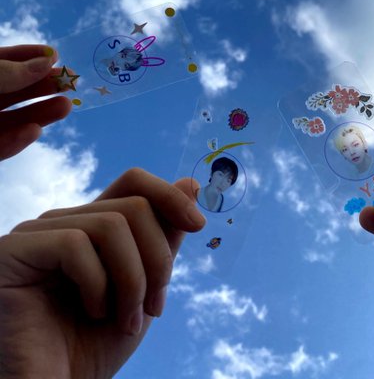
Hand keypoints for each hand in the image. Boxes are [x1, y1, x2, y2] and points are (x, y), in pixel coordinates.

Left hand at [0, 44, 71, 160]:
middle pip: (11, 91)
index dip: (26, 55)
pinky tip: (34, 131)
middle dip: (41, 86)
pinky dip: (16, 141)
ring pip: (10, 120)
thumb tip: (47, 61)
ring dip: (39, 114)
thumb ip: (8, 72)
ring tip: (66, 106)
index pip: (1, 62)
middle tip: (69, 81)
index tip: (54, 55)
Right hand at [0, 168, 205, 377]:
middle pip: (134, 205)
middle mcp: (62, 222)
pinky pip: (75, 244)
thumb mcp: (143, 289)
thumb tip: (190, 182)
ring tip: (127, 321)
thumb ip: (163, 238)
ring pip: (111, 224)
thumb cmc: (93, 348)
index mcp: (90, 226)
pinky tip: (92, 313)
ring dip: (133, 280)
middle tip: (153, 308)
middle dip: (157, 260)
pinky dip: (98, 284)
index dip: (169, 196)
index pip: (133, 182)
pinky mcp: (13, 251)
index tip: (198, 225)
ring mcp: (35, 234)